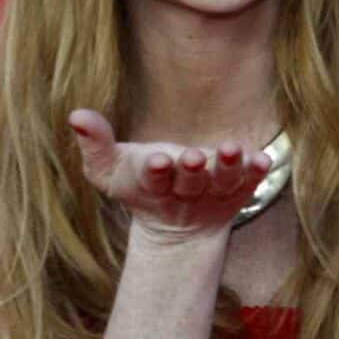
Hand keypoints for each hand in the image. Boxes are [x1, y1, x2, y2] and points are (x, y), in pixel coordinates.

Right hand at [68, 108, 273, 245]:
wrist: (177, 224)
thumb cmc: (138, 184)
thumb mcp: (108, 168)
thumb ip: (94, 143)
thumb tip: (76, 114)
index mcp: (151, 185)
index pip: (152, 179)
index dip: (155, 171)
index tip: (157, 161)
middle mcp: (184, 193)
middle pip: (190, 182)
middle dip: (192, 170)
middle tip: (195, 156)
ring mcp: (213, 194)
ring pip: (223, 183)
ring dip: (229, 167)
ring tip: (232, 149)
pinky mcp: (238, 193)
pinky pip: (249, 184)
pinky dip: (255, 173)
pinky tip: (262, 159)